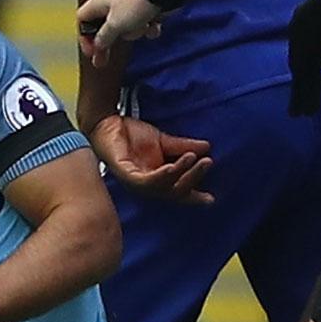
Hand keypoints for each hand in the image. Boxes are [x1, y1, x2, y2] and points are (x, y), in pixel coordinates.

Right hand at [78, 0, 162, 57]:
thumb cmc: (136, 2)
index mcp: (98, 2)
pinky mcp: (143, 7)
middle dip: (107, 43)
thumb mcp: (115, 25)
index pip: (82, 20)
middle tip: (102, 61)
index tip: (92, 51)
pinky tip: (153, 26)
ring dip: (134, 32)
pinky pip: (142, 24)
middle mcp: (111, 2)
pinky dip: (148, 28)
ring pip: (124, 28)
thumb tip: (98, 44)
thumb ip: (104, 37)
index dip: (84, 38)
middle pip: (103, 27)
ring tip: (140, 27)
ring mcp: (128, 4)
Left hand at [91, 114, 213, 203]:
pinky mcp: (126, 174)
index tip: (211, 199)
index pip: (179, 191)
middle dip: (194, 178)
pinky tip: (171, 167)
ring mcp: (136, 182)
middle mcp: (148, 185)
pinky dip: (161, 175)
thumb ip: (182, 146)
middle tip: (207, 163)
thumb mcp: (162, 140)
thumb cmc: (131, 135)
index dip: (195, 197)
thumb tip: (207, 146)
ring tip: (194, 159)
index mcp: (158, 179)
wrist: (108, 122)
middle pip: (175, 191)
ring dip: (181, 174)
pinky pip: (146, 180)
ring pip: (164, 187)